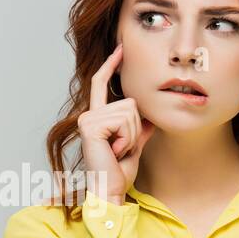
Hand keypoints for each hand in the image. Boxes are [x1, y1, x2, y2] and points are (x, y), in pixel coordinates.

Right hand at [78, 43, 155, 201]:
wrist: (111, 190)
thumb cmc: (119, 172)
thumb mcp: (134, 145)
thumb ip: (140, 129)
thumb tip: (150, 116)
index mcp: (97, 117)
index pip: (102, 83)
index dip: (112, 64)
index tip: (121, 47)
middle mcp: (89, 115)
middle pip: (130, 103)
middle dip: (136, 128)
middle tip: (123, 148)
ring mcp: (88, 119)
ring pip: (130, 112)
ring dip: (132, 135)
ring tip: (118, 151)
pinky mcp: (91, 126)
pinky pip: (124, 121)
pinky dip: (127, 138)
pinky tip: (115, 151)